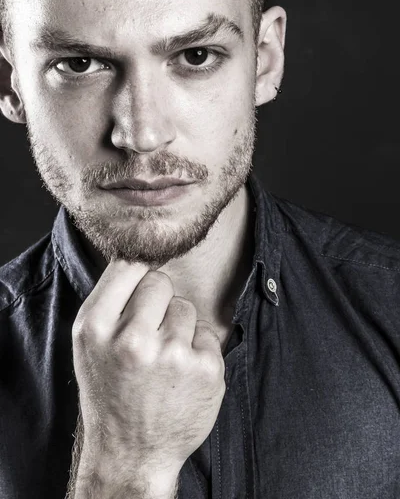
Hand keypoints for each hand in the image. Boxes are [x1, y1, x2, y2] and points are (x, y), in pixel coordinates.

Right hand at [71, 259, 225, 483]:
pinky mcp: (206, 370)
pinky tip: (182, 375)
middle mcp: (133, 340)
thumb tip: (141, 251)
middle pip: (160, 282)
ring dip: (179, 327)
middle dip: (158, 301)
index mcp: (95, 328)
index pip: (128, 265)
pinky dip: (197, 349)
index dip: (139, 269)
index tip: (144, 277)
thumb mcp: (89, 344)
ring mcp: (173, 355)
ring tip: (163, 359)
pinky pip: (207, 332)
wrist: (132, 452)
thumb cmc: (109, 390)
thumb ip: (110, 298)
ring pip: (186, 306)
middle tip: (149, 334)